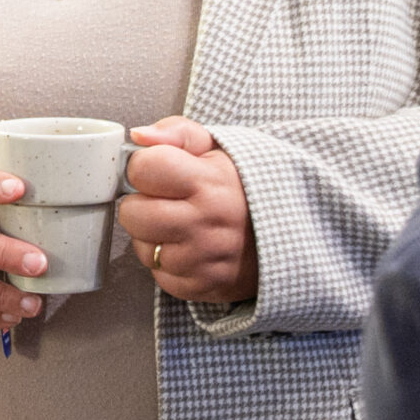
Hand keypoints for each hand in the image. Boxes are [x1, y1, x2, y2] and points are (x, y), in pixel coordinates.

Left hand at [120, 118, 255, 305]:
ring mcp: (205, 258)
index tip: (156, 171)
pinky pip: (160, 276)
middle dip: (139, 204)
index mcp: (209, 182)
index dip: (142, 167)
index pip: (143, 169)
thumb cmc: (244, 187)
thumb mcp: (219, 148)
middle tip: (162, 200)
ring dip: (151, 237)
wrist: (287, 233)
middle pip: (132, 213)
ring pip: (142, 248)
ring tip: (178, 225)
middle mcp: (206, 222)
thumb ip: (177, 133)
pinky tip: (187, 249)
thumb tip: (139, 134)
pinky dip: (167, 265)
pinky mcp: (203, 285)